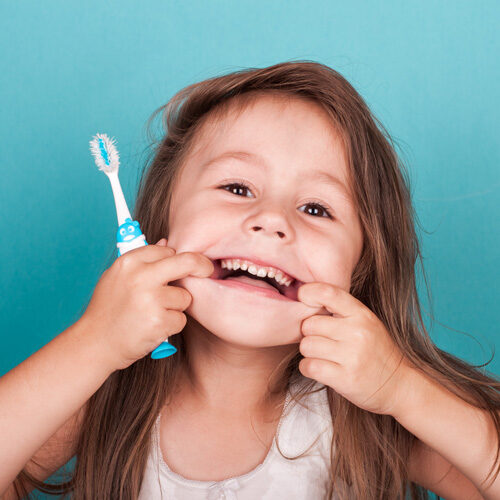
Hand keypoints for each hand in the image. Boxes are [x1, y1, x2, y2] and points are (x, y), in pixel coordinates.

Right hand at [80, 238, 213, 370]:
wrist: (94, 344)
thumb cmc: (108, 310)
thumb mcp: (117, 277)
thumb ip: (144, 261)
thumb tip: (168, 243)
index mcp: (129, 262)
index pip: (166, 250)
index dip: (176, 258)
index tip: (187, 263)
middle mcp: (140, 277)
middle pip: (186, 262)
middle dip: (201, 265)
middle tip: (208, 270)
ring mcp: (150, 299)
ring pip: (184, 297)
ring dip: (175, 307)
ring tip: (153, 314)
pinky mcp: (159, 321)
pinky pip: (181, 319)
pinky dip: (171, 325)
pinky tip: (153, 328)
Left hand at [297, 282, 414, 415]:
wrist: (401, 385)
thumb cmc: (376, 351)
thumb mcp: (366, 322)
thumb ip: (341, 310)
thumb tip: (305, 298)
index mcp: (361, 314)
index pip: (328, 293)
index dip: (309, 293)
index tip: (303, 298)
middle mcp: (357, 332)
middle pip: (309, 324)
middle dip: (309, 334)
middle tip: (321, 341)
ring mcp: (352, 356)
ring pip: (306, 346)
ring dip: (309, 353)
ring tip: (323, 356)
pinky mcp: (345, 379)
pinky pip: (308, 366)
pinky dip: (308, 368)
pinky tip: (321, 368)